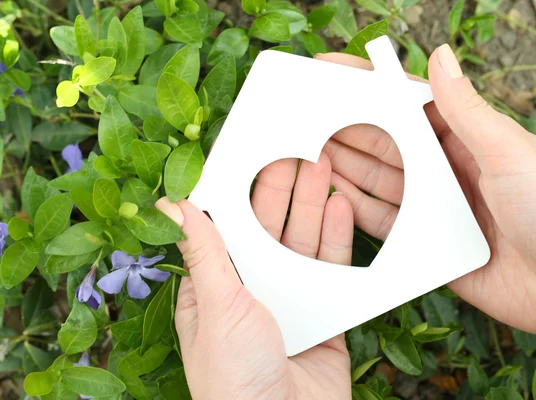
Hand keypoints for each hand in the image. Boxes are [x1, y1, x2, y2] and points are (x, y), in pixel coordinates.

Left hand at [155, 153, 352, 398]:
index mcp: (215, 287)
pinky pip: (330, 269)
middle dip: (279, 189)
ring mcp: (290, 300)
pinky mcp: (324, 313)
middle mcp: (251, 289)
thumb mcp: (214, 306)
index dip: (237, 190)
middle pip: (267, 229)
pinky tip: (339, 208)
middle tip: (293, 148)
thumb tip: (170, 205)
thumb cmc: (233, 378)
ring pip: (301, 243)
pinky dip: (335, 238)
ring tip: (321, 165)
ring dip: (310, 205)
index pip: (225, 227)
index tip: (249, 154)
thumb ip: (202, 252)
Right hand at [316, 45, 535, 345]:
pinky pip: (388, 223)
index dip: (369, 87)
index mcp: (469, 140)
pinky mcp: (431, 246)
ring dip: (347, 166)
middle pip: (388, 142)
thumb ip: (466, 110)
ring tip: (307, 151)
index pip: (409, 104)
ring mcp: (438, 209)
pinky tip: (334, 196)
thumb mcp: (508, 150)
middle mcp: (449, 171)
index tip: (331, 72)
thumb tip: (439, 56)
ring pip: (381, 181)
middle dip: (347, 126)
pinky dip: (361, 209)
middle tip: (303, 115)